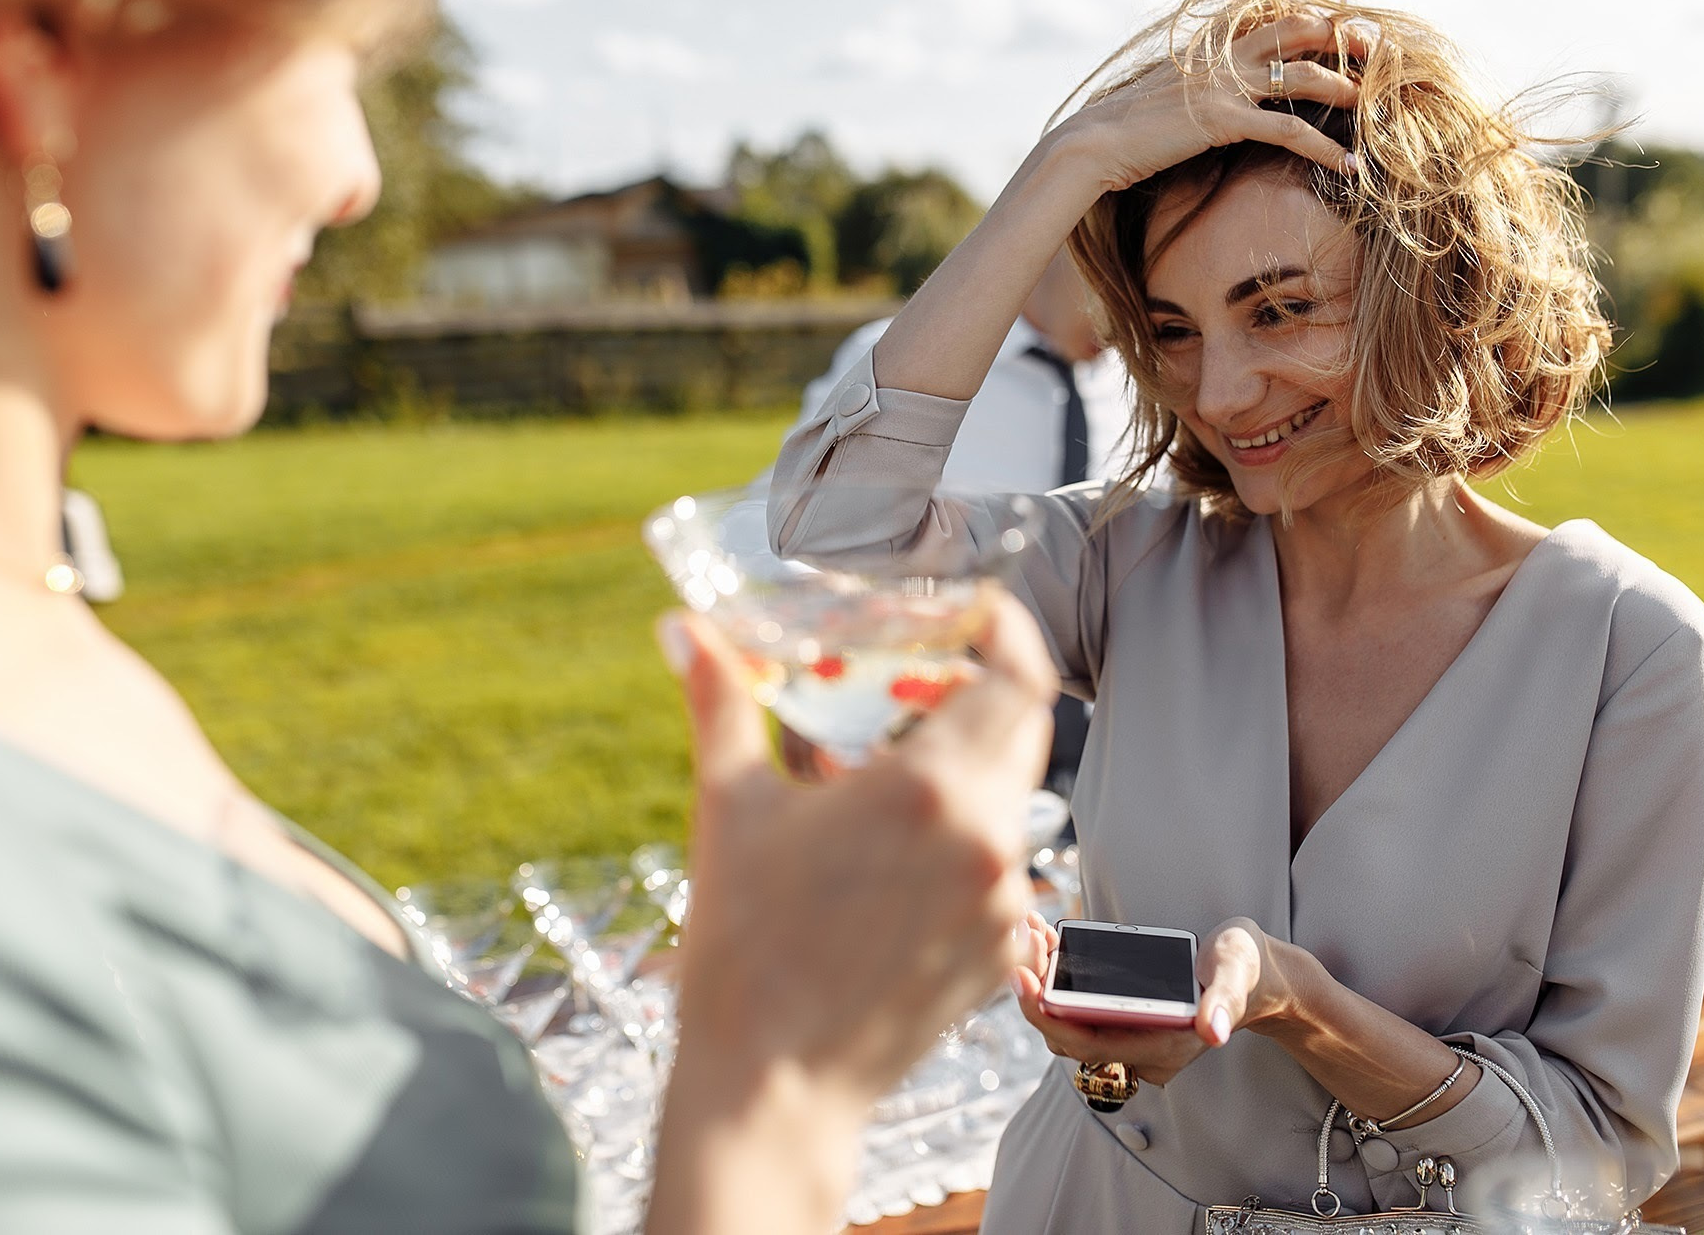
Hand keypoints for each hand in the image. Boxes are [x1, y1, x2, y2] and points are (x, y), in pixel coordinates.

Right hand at [662, 586, 1058, 1107]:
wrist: (772, 1089)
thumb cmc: (743, 948)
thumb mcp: (730, 810)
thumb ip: (721, 703)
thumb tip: (683, 629)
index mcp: (930, 790)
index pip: (1019, 676)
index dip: (1005, 632)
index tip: (973, 615)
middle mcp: (986, 839)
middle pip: (1020, 729)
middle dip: (975, 696)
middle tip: (911, 691)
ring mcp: (1005, 902)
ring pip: (1009, 800)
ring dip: (962, 775)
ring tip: (881, 788)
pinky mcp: (1005, 951)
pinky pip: (1000, 867)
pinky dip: (961, 844)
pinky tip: (892, 863)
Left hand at [1011, 913, 1280, 1086]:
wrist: (1251, 975)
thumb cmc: (1242, 970)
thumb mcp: (1236, 974)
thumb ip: (1223, 1000)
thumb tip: (1212, 1031)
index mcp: (1164, 1047)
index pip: (1088, 1044)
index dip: (1048, 1016)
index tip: (1021, 975)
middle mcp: (1140, 1052)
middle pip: (1067, 1035)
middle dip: (1037, 990)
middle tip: (1023, 937)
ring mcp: (1129, 1039)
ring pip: (1067, 1023)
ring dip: (1043, 981)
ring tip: (1032, 930)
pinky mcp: (1121, 1021)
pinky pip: (1076, 1010)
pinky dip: (1056, 977)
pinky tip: (1046, 940)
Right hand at [1050, 14, 1362, 194]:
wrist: (1093, 142)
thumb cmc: (1123, 127)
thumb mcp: (1166, 94)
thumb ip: (1197, 86)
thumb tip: (1210, 100)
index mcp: (1213, 46)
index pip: (1277, 20)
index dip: (1317, 25)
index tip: (1346, 39)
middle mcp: (1223, 56)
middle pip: (1300, 30)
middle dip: (1344, 41)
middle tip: (1378, 57)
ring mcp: (1224, 85)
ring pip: (1302, 74)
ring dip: (1344, 89)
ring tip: (1374, 109)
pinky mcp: (1222, 120)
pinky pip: (1288, 130)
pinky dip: (1324, 147)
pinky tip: (1347, 164)